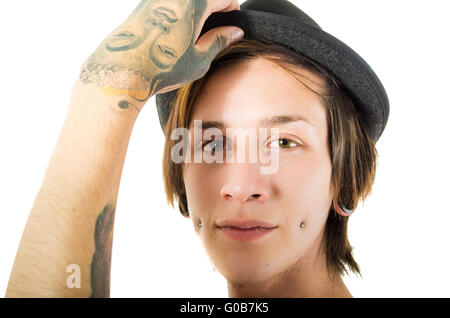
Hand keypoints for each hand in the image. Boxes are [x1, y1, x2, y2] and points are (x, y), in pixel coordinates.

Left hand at [80, 0, 243, 105]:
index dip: (232, 12)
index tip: (230, 27)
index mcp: (194, 2)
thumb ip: (220, 40)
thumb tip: (234, 31)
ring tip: (189, 40)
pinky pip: (168, 5)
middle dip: (212, 11)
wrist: (122, 70)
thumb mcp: (199, 59)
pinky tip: (171, 39)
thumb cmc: (161, 66)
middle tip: (211, 35)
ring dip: (194, 14)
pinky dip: (177, 16)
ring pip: (186, 1)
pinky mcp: (142, 5)